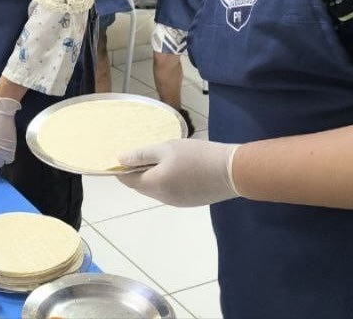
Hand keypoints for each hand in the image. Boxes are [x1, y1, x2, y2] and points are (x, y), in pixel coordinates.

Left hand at [117, 138, 239, 206]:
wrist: (232, 171)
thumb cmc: (196, 155)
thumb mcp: (167, 148)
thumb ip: (142, 155)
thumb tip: (120, 160)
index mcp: (154, 184)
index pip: (127, 180)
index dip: (121, 169)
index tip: (121, 156)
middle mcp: (163, 198)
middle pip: (141, 186)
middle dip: (136, 172)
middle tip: (140, 153)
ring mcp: (177, 202)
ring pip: (155, 189)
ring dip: (151, 177)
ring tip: (158, 158)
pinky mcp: (189, 202)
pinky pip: (169, 192)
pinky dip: (165, 181)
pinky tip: (174, 168)